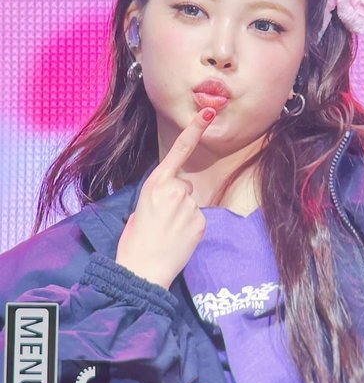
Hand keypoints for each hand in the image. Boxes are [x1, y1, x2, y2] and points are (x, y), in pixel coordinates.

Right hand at [115, 108, 215, 287]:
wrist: (142, 271)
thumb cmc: (134, 241)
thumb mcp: (139, 210)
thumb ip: (158, 196)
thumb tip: (170, 199)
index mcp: (156, 183)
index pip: (179, 150)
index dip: (195, 129)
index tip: (209, 112)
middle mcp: (176, 190)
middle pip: (185, 186)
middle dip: (177, 199)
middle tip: (161, 221)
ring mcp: (191, 206)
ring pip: (192, 204)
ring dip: (183, 215)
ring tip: (167, 233)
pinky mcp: (201, 223)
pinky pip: (198, 220)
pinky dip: (190, 228)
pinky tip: (178, 240)